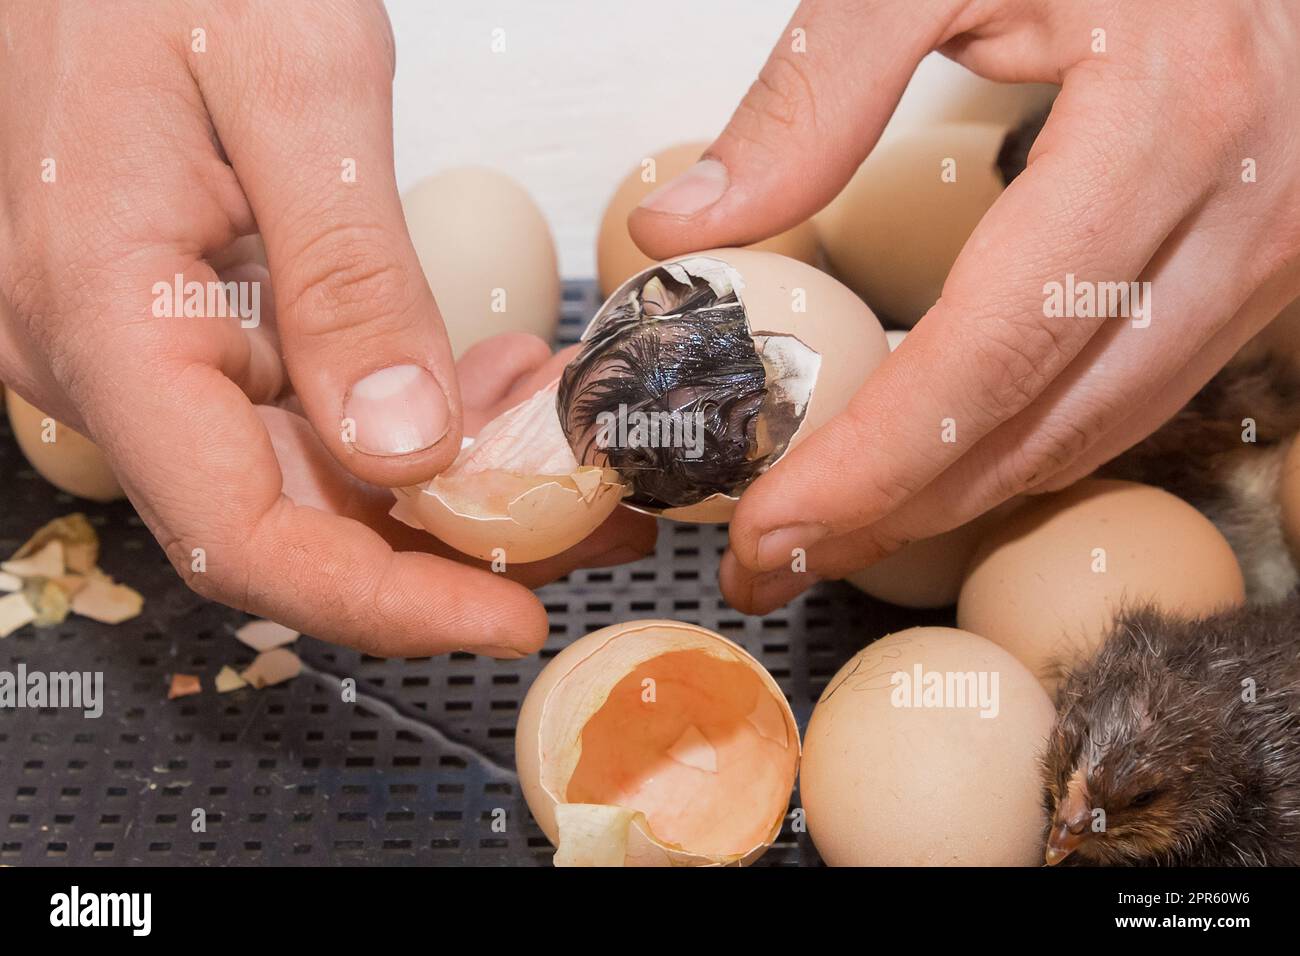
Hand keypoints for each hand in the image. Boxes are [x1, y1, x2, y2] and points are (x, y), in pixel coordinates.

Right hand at [0, 1, 653, 655]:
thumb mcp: (287, 81)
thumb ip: (344, 273)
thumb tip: (404, 446)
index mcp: (108, 316)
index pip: (242, 536)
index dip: (382, 603)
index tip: (506, 616)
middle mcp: (113, 359)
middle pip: (291, 520)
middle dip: (451, 549)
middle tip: (590, 527)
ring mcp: (147, 344)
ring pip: (311, 471)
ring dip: (448, 484)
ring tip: (575, 462)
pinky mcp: (191, 318)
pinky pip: (303, 404)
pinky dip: (411, 413)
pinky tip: (496, 389)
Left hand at [628, 0, 1299, 612]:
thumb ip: (817, 88)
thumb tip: (686, 224)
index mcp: (1168, 118)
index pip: (996, 347)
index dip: (878, 460)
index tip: (775, 523)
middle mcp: (1244, 208)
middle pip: (1045, 423)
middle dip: (899, 515)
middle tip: (777, 561)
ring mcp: (1267, 249)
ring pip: (1095, 431)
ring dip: (956, 501)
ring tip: (835, 533)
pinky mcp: (1255, 264)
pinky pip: (1129, 394)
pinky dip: (1022, 445)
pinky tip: (936, 465)